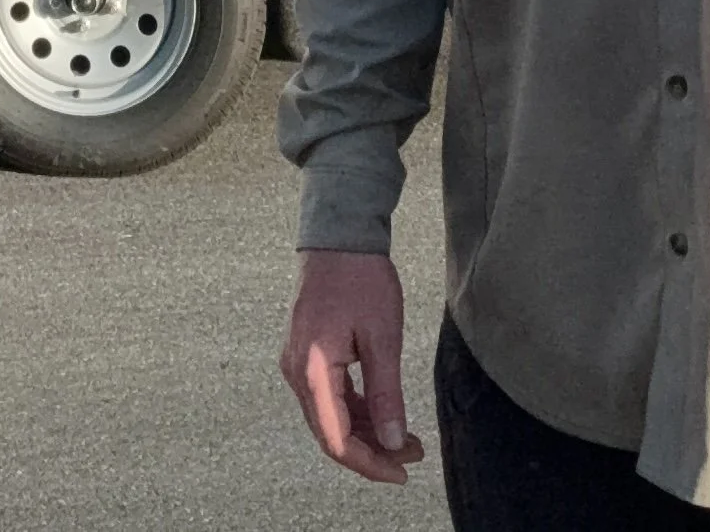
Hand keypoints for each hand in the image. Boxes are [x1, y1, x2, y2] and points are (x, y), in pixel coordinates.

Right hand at [280, 249, 425, 483]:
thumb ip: (386, 393)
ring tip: (406, 436)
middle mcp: (296, 371)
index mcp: (312, 369)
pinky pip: (328, 395)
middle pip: (330, 432)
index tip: (401, 472)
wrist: (337, 237)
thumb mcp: (382, 337)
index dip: (368, 464)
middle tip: (412, 453)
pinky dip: (356, 410)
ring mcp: (297, 362)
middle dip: (372, 450)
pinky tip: (384, 412)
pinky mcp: (305, 353)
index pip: (336, 439)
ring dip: (366, 431)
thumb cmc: (360, 279)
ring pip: (330, 416)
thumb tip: (393, 441)